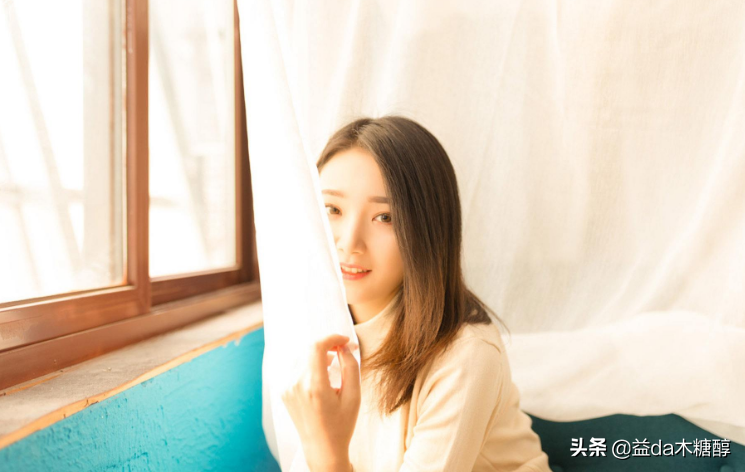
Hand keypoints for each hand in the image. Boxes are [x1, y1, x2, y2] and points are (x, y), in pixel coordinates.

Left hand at [281, 334, 360, 471]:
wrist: (322, 448)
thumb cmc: (341, 424)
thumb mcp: (354, 396)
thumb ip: (350, 366)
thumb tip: (343, 347)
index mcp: (314, 387)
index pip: (316, 347)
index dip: (331, 338)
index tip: (344, 341)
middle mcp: (296, 385)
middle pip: (310, 351)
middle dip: (327, 348)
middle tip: (342, 353)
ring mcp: (287, 389)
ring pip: (302, 358)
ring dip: (317, 356)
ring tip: (331, 367)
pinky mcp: (284, 392)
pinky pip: (295, 368)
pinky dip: (308, 366)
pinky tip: (319, 377)